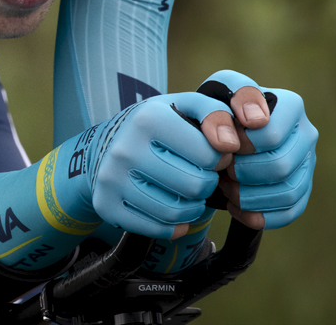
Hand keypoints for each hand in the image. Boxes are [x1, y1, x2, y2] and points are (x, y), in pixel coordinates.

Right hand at [76, 92, 234, 238]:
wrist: (106, 145)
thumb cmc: (158, 127)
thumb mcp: (186, 107)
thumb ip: (217, 114)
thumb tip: (229, 144)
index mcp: (148, 119)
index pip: (209, 154)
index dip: (219, 158)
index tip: (210, 155)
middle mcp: (126, 148)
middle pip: (195, 185)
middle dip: (206, 184)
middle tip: (199, 175)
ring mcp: (112, 178)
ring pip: (176, 211)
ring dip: (192, 206)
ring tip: (188, 193)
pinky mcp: (106, 204)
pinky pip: (156, 229)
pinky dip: (172, 225)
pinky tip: (171, 208)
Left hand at [198, 70, 317, 229]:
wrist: (217, 134)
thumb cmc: (215, 115)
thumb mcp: (212, 98)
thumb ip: (221, 106)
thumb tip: (244, 129)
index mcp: (289, 106)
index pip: (271, 134)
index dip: (242, 145)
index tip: (224, 145)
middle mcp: (305, 134)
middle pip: (280, 166)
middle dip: (243, 172)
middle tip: (222, 170)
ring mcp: (306, 163)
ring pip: (287, 192)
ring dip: (249, 197)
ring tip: (225, 187)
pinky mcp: (302, 189)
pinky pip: (288, 212)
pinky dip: (257, 215)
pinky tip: (234, 207)